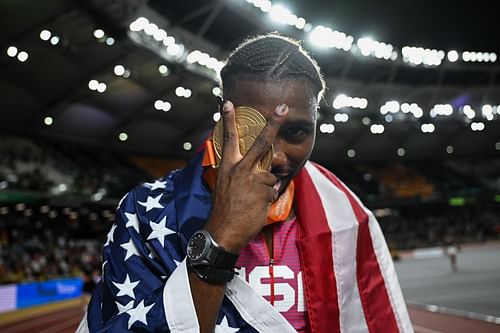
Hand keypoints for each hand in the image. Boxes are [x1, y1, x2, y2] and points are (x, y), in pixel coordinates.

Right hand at [205, 100, 288, 251]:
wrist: (223, 232)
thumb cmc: (224, 210)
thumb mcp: (226, 186)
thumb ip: (241, 174)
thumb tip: (263, 172)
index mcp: (227, 166)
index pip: (228, 139)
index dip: (229, 120)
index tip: (227, 103)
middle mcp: (240, 169)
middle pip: (261, 142)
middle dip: (273, 123)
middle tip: (283, 108)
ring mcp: (253, 179)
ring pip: (270, 176)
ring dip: (265, 188)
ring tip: (251, 201)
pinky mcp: (263, 191)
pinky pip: (273, 191)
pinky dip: (267, 199)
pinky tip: (255, 207)